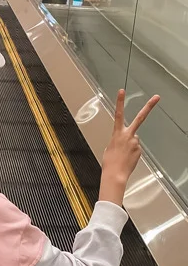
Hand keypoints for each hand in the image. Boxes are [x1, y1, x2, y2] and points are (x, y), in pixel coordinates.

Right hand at [99, 89, 158, 205]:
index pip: (118, 114)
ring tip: (122, 156)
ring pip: (134, 140)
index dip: (120, 102)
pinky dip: (132, 153)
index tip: (122, 91)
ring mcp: (135, 142)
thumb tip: (126, 140)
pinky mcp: (140, 149)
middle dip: (149, 106)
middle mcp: (128, 135)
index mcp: (117, 134)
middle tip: (156, 97)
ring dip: (129, 146)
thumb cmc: (109, 163)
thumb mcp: (109, 148)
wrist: (115, 174)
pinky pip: (136, 149)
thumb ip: (118, 140)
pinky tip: (127, 158)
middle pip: (140, 118)